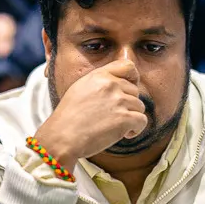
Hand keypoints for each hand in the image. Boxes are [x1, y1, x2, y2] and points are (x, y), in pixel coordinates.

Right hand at [31, 59, 148, 167]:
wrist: (62, 137)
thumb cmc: (68, 118)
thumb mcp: (80, 89)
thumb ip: (100, 83)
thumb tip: (119, 85)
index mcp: (99, 75)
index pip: (128, 66)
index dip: (134, 78)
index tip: (130, 90)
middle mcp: (111, 85)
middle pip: (135, 91)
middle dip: (128, 105)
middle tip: (114, 117)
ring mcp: (118, 101)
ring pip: (140, 107)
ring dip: (131, 118)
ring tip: (116, 127)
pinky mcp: (124, 118)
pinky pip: (142, 121)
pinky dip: (136, 129)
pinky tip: (124, 134)